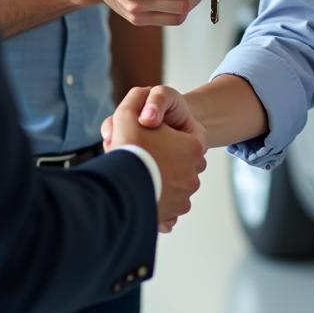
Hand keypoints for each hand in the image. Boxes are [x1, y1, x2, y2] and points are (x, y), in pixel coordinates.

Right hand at [107, 87, 206, 231]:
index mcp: (194, 147)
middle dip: (164, 161)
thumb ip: (136, 99)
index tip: (151, 139)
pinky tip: (143, 196)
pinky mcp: (172, 215)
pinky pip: (167, 208)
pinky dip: (158, 203)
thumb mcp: (129, 113)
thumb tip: (142, 96)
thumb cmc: (129, 148)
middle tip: (143, 159)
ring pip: (173, 186)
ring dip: (160, 182)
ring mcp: (184, 198)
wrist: (119, 189)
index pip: (185, 138)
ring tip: (139, 179)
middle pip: (179, 162)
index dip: (164, 136)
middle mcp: (194, 174)